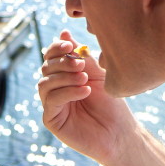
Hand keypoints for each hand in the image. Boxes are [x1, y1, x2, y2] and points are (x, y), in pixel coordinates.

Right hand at [38, 30, 138, 165]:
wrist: (119, 133)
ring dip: (65, 77)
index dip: (56, 48)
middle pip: (46, 68)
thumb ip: (82, 55)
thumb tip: (64, 32)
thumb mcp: (97, 74)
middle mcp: (54, 90)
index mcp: (63, 77)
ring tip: (85, 79)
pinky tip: (85, 91)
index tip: (69, 44)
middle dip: (63, 63)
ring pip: (44, 83)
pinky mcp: (51, 120)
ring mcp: (51, 105)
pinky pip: (51, 100)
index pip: (50, 57)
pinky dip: (67, 92)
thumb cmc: (111, 103)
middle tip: (82, 65)